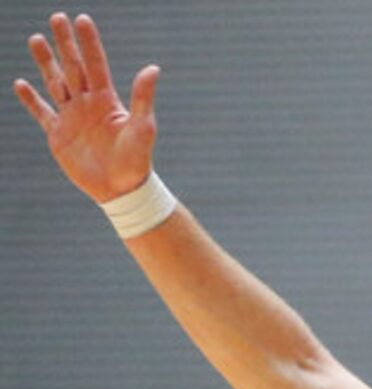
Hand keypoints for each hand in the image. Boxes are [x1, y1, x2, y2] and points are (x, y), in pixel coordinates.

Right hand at [15, 12, 156, 202]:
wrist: (121, 190)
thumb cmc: (137, 161)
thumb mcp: (143, 128)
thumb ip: (143, 98)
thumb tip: (153, 68)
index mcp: (107, 100)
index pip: (96, 64)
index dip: (89, 43)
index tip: (82, 19)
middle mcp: (88, 104)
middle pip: (73, 67)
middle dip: (65, 43)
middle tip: (57, 17)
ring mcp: (71, 117)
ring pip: (55, 82)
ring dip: (45, 62)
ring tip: (36, 39)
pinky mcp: (58, 134)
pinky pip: (42, 112)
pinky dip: (31, 99)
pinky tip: (21, 83)